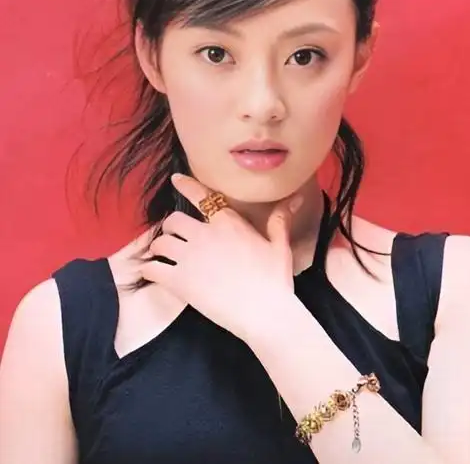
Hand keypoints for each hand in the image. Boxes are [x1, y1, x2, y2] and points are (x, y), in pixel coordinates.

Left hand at [139, 173, 302, 341]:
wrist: (265, 313)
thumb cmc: (275, 279)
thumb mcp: (280, 245)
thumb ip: (280, 220)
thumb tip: (294, 198)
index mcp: (228, 223)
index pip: (202, 196)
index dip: (185, 185)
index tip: (175, 179)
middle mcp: (205, 234)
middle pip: (174, 220)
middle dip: (172, 227)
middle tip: (176, 237)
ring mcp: (190, 257)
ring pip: (161, 243)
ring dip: (161, 248)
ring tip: (164, 256)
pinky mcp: (180, 281)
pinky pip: (154, 269)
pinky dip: (151, 269)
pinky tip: (154, 273)